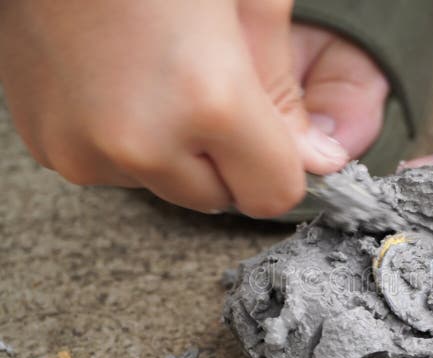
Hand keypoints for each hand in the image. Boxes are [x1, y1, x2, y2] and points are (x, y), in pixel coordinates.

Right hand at [0, 1, 387, 216]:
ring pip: (164, 186)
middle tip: (202, 85)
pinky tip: (114, 82)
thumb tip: (320, 160)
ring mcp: (85, 149)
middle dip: (225, 159)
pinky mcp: (47, 147)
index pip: (275, 195)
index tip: (269, 133)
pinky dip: (124, 142)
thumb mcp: (247, 3)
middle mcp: (144, 142)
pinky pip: (113, 170)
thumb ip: (285, 92)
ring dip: (171, 150)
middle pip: (218, 199)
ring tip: (151, 75)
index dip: (279, 165)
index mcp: (211, 102)